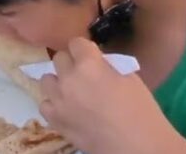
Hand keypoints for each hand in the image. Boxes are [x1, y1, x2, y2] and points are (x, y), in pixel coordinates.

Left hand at [38, 39, 185, 153]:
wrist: (136, 145)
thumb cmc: (140, 111)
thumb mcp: (128, 78)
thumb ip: (106, 66)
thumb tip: (95, 61)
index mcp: (89, 64)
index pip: (75, 42)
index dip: (84, 49)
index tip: (89, 56)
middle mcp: (69, 78)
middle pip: (59, 58)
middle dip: (70, 63)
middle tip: (83, 75)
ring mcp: (58, 99)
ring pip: (47, 79)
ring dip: (59, 82)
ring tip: (72, 92)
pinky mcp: (54, 119)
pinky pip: (45, 103)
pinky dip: (54, 104)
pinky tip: (67, 109)